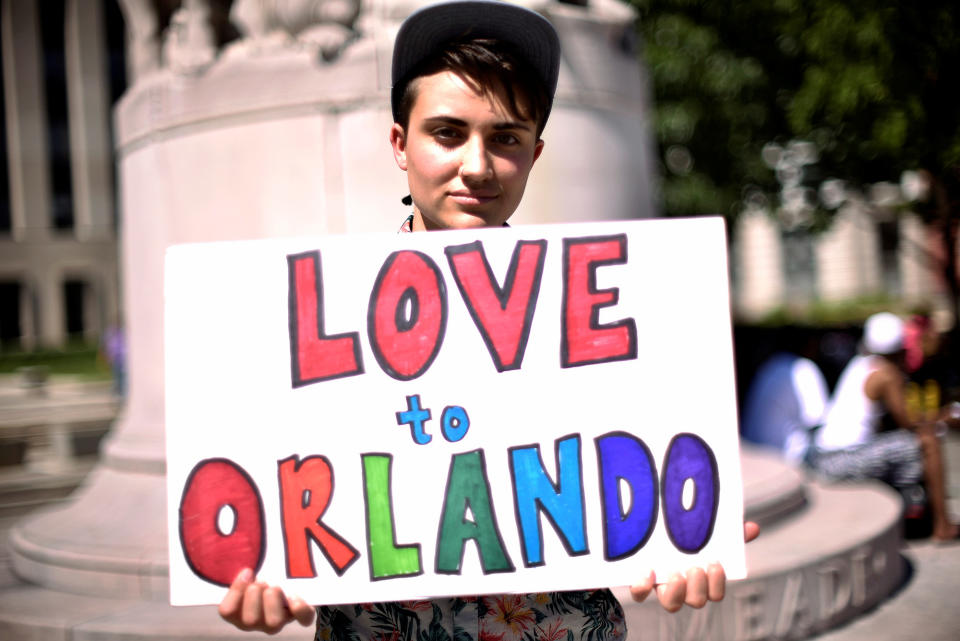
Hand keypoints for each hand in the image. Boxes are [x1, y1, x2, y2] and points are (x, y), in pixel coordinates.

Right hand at [218, 568, 315, 633]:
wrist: (288, 579)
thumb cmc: (260, 573)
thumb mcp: (249, 570)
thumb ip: (241, 567)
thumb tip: (234, 549)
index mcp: (238, 612)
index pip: (227, 611)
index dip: (235, 592)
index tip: (248, 572)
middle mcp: (257, 622)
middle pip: (250, 620)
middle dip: (255, 595)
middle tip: (262, 581)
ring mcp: (279, 621)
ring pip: (273, 623)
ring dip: (273, 600)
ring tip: (275, 586)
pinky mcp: (301, 616)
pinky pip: (303, 619)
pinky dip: (300, 608)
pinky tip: (294, 596)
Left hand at [628, 521, 759, 611]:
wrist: (640, 532)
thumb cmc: (679, 537)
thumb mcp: (703, 532)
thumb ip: (727, 532)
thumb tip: (752, 528)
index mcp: (699, 578)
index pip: (715, 593)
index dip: (717, 584)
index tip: (715, 564)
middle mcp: (682, 587)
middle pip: (696, 601)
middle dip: (699, 587)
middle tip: (695, 568)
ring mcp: (660, 586)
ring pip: (672, 604)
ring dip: (677, 591)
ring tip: (676, 572)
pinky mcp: (637, 581)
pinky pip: (640, 593)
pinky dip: (644, 586)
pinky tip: (648, 571)